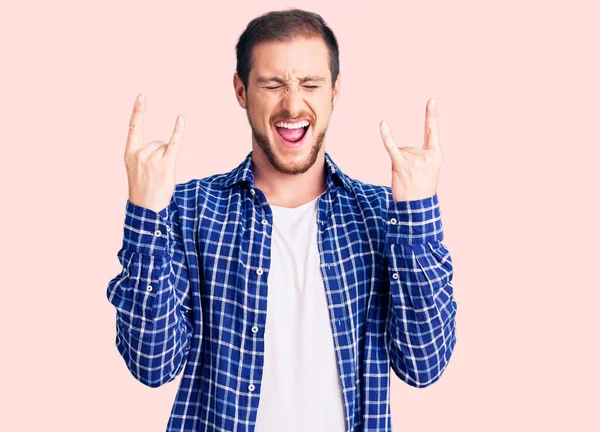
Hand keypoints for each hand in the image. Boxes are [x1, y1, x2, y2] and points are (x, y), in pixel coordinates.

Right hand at [124, 94, 184, 211]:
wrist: (146, 207)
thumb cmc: (143, 187)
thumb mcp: (135, 168)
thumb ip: (143, 153)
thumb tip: (163, 143)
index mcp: (130, 152)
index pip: (134, 127)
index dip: (138, 111)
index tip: (142, 96)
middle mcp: (140, 153)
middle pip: (157, 142)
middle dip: (159, 154)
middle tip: (154, 173)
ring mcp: (153, 158)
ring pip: (165, 147)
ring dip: (166, 159)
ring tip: (159, 175)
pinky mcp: (166, 163)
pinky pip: (174, 143)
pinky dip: (178, 131)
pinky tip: (180, 119)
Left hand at [380, 98, 442, 201]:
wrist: (417, 207)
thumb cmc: (421, 189)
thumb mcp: (427, 170)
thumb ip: (418, 155)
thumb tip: (400, 148)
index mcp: (435, 155)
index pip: (432, 131)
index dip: (430, 115)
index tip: (431, 99)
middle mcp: (425, 155)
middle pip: (407, 148)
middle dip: (405, 162)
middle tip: (411, 178)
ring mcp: (413, 160)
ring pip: (399, 152)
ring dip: (398, 165)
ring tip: (405, 179)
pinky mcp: (400, 165)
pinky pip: (391, 147)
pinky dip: (386, 136)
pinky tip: (383, 125)